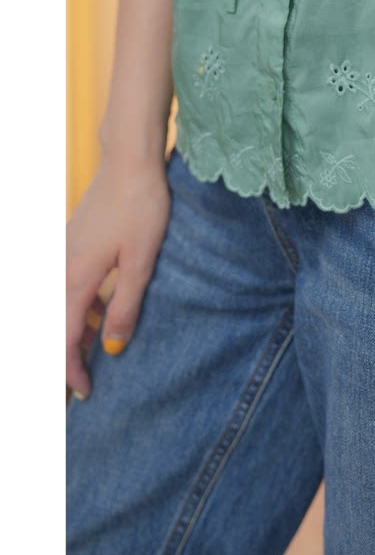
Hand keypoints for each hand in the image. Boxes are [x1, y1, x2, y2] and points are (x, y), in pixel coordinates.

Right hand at [66, 140, 170, 399]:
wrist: (130, 160)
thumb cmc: (141, 206)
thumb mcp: (141, 262)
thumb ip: (125, 306)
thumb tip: (110, 349)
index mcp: (74, 278)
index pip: (61, 339)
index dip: (69, 371)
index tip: (84, 394)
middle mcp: (60, 268)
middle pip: (52, 326)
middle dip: (64, 357)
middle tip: (83, 382)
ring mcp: (64, 253)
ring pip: (59, 306)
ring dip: (73, 331)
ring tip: (98, 347)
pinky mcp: (73, 242)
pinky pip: (66, 286)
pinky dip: (78, 306)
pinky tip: (100, 309)